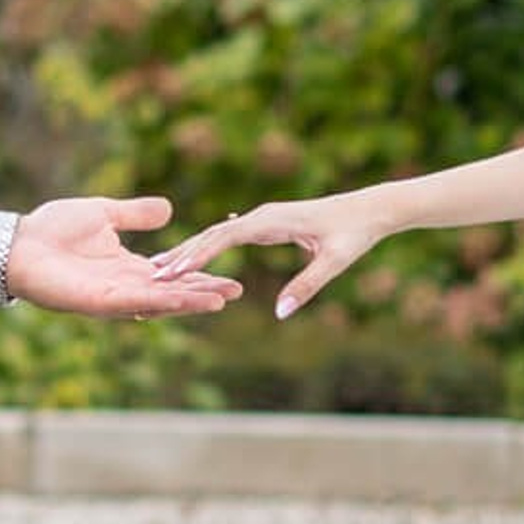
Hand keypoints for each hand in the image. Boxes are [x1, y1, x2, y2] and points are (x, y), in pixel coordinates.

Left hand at [4, 195, 241, 319]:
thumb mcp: (104, 213)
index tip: (230, 274)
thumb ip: (135, 214)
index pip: (171, 273)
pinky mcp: (98, 301)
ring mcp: (111, 297)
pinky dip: (162, 301)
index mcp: (126, 266)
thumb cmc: (51, 229)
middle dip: (203, 292)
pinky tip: (184, 299)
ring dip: (189, 301)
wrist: (17, 242)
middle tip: (238, 291)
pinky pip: (136, 301)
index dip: (199, 275)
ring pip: (159, 301)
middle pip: (172, 292)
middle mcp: (123, 285)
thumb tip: (169, 209)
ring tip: (221, 300)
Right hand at [148, 191, 388, 319]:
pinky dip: (208, 247)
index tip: (173, 271)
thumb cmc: (354, 234)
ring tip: (163, 268)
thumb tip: (280, 313)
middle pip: (213, 233)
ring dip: (191, 250)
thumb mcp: (334, 263)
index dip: (197, 254)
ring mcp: (263, 218)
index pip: (225, 235)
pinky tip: (191, 258)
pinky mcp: (267, 224)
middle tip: (154, 274)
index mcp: (272, 221)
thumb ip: (306, 286)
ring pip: (218, 233)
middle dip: (184, 253)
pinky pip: (229, 235)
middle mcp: (262, 216)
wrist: (370, 210)